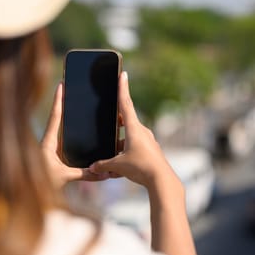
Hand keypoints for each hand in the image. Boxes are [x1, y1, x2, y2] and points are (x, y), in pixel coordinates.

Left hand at [41, 82, 112, 188]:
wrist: (24, 195)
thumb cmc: (40, 185)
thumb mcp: (64, 177)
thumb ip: (84, 174)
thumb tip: (104, 173)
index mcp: (48, 143)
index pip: (55, 117)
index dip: (58, 101)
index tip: (60, 85)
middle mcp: (47, 143)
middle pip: (56, 119)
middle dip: (62, 104)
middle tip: (69, 88)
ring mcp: (49, 149)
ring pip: (58, 129)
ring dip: (64, 117)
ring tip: (74, 103)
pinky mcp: (51, 156)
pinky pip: (61, 140)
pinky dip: (67, 131)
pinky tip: (77, 130)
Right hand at [89, 72, 177, 189]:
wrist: (161, 180)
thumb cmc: (141, 168)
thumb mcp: (118, 166)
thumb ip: (103, 165)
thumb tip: (93, 167)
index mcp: (134, 128)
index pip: (126, 103)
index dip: (122, 88)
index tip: (123, 74)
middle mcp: (142, 131)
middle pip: (125, 121)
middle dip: (115, 121)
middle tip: (108, 118)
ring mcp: (147, 140)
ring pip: (128, 137)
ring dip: (119, 143)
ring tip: (109, 156)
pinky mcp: (150, 150)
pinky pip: (134, 147)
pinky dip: (125, 153)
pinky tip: (119, 167)